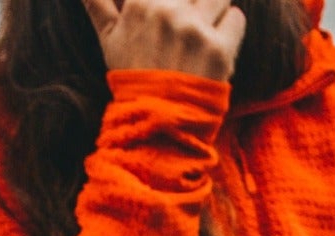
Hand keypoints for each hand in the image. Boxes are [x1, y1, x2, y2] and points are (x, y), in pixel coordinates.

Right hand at [83, 0, 246, 79]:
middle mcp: (170, 10)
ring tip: (208, 28)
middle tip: (191, 22)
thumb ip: (97, 3)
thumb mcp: (108, 38)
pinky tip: (220, 42)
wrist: (157, 124)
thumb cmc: (133, 79)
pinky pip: (237, 19)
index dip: (175, 1)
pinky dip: (232, 25)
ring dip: (217, 8)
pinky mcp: (219, 51)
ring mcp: (195, 30)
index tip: (174, 11)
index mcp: (143, 3)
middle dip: (196, 2)